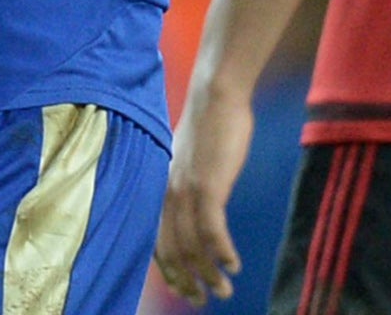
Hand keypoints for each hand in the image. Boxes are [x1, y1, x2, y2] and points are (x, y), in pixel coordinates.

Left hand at [154, 84, 254, 304]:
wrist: (216, 96)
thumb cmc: (208, 125)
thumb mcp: (190, 160)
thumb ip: (188, 185)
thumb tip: (195, 206)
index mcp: (162, 188)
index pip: (157, 240)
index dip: (168, 270)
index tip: (182, 289)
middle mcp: (168, 193)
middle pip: (171, 251)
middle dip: (187, 281)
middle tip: (203, 300)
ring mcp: (186, 190)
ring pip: (192, 246)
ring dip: (209, 274)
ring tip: (224, 291)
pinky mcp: (208, 185)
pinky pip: (212, 230)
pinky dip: (222, 252)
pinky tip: (233, 265)